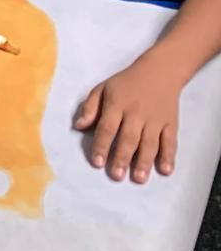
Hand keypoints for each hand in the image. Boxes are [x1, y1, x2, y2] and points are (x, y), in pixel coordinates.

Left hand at [75, 65, 183, 182]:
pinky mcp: (171, 123)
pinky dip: (169, 156)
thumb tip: (78, 126)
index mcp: (117, 104)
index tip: (97, 162)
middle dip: (122, 158)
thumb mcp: (103, 88)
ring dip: (144, 161)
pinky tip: (165, 170)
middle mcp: (136, 113)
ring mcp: (155, 119)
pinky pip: (170, 141)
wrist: (160, 72)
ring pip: (149, 143)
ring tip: (138, 179)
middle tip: (116, 176)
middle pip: (128, 138)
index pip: (107, 127)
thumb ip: (90, 107)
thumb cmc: (126, 83)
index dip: (101, 145)